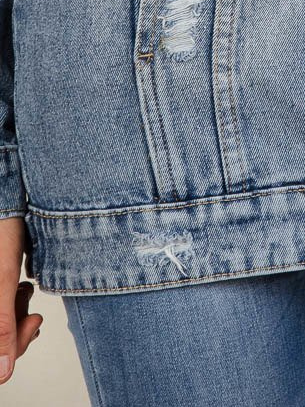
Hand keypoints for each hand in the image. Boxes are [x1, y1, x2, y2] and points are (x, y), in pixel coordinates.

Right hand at [0, 217, 41, 383]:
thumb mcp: (3, 281)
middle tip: (33, 311)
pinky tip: (22, 286)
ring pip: (2, 323)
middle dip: (17, 328)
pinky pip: (3, 309)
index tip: (32, 324)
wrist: (7, 199)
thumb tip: (3, 373)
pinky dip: (14, 302)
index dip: (12, 346)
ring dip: (17, 312)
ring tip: (24, 289)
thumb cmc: (2, 232)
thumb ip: (1, 326)